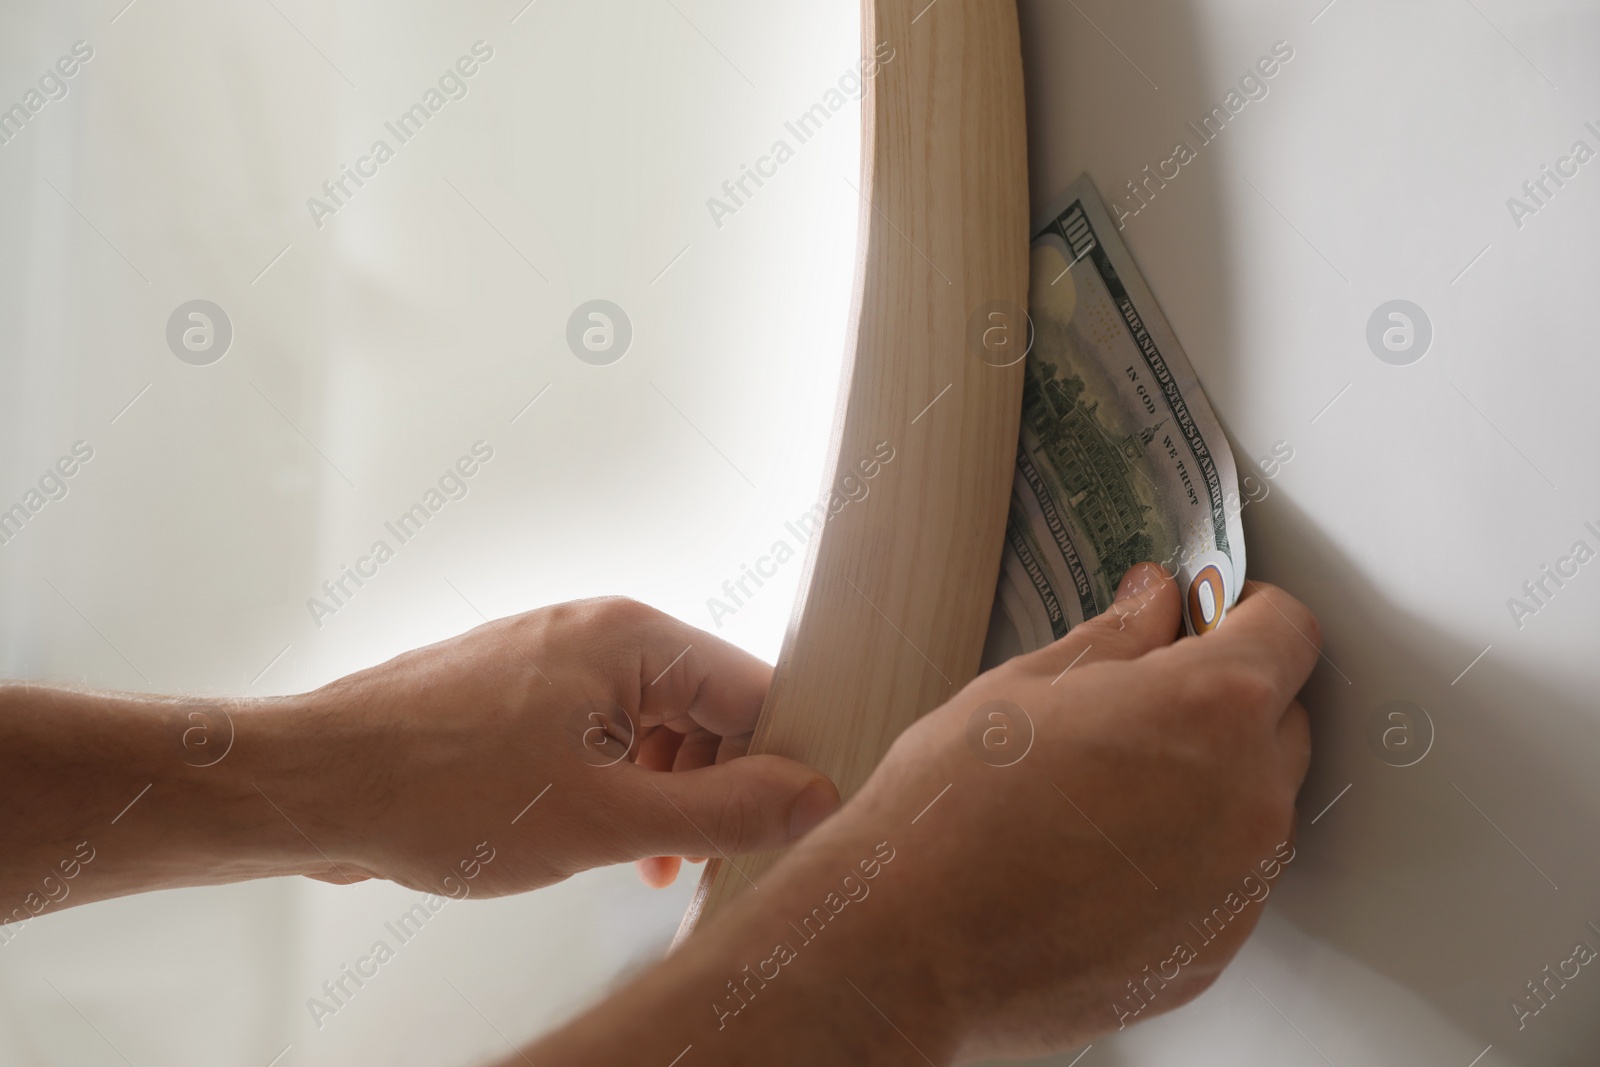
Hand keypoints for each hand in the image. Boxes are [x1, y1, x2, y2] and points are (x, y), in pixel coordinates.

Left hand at [301, 597, 840, 897]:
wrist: (314, 785)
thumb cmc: (442, 788)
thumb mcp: (605, 819)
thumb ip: (723, 811)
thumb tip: (812, 800)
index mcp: (633, 638)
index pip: (755, 691)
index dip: (779, 767)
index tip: (783, 831)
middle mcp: (600, 633)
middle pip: (709, 709)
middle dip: (718, 790)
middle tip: (707, 863)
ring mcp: (556, 662)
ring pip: (656, 728)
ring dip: (668, 798)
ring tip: (647, 864)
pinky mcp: (522, 696)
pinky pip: (603, 737)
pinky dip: (619, 789)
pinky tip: (604, 843)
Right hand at [795, 563, 1318, 1059]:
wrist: (911, 942)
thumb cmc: (952, 814)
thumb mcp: (1025, 687)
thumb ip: (1115, 639)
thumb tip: (1150, 604)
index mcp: (1211, 708)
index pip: (1287, 630)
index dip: (1244, 613)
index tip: (1207, 618)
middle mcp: (1248, 798)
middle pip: (1283, 719)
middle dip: (1228, 700)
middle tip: (1141, 703)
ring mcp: (1237, 885)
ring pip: (1258, 805)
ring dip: (1212, 783)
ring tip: (1108, 789)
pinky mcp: (1211, 950)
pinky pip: (1228, 882)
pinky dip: (1189, 859)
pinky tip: (1105, 854)